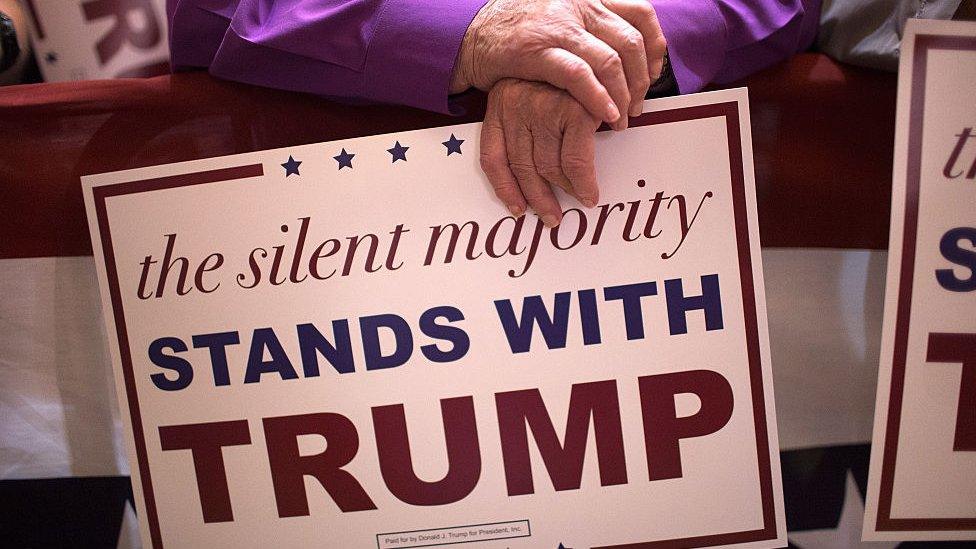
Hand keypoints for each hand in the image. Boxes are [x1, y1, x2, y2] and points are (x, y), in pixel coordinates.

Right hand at [452, 0, 665, 130]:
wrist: (470, 32)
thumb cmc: (516, 31)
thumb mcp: (561, 16)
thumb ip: (591, 26)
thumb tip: (624, 53)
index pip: (640, 14)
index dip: (655, 47)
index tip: (653, 74)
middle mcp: (578, 4)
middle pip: (631, 42)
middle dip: (641, 80)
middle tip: (637, 106)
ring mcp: (558, 26)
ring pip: (611, 61)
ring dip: (623, 96)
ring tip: (621, 119)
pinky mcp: (537, 50)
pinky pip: (580, 75)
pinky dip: (598, 98)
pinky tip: (605, 116)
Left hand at [481, 79, 601, 226]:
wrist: (590, 33)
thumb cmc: (558, 73)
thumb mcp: (527, 93)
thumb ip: (525, 126)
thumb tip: (532, 178)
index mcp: (500, 103)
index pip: (492, 158)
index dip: (504, 189)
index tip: (517, 209)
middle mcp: (516, 105)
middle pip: (522, 168)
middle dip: (539, 198)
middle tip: (552, 216)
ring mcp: (544, 108)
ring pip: (548, 168)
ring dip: (565, 191)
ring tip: (578, 199)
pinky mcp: (574, 110)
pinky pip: (575, 161)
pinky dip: (584, 182)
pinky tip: (590, 191)